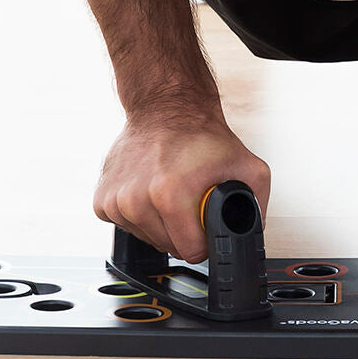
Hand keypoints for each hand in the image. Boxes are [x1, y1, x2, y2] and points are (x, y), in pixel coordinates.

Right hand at [94, 110, 271, 263]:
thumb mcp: (247, 166)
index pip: (190, 251)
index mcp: (170, 194)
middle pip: (168, 247)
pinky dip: (140, 216)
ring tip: (170, 192)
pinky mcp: (102, 200)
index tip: (205, 219)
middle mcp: (136, 199)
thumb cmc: (201, 135)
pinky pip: (125, 227)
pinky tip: (150, 191)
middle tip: (189, 199)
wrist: (165, 107)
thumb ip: (255, 203)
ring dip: (161, 223)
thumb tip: (252, 232)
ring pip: (147, 238)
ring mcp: (116, 200)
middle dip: (183, 230)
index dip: (203, 238)